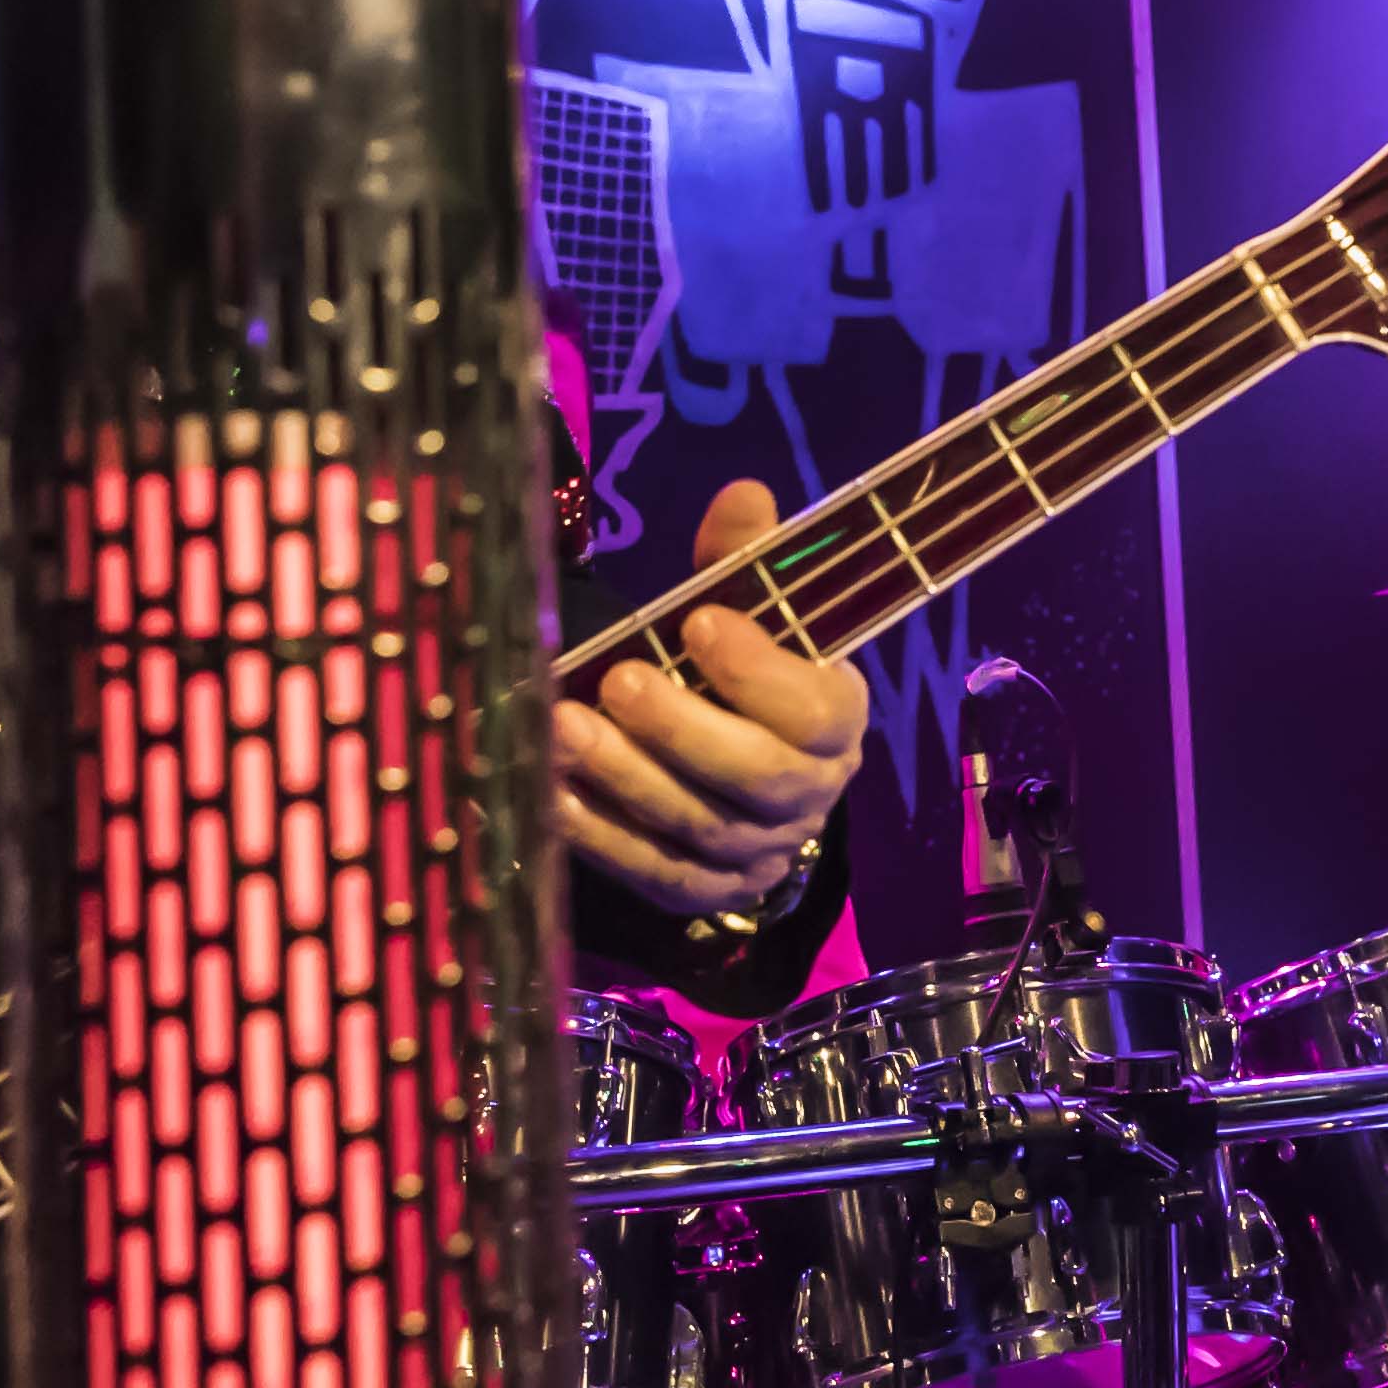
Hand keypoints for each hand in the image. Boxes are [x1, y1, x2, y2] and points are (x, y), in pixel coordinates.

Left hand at [552, 478, 873, 918]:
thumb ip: (747, 558)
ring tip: (562, 726)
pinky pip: (654, 872)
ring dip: (625, 779)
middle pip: (756, 776)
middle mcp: (808, 794)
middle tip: (618, 680)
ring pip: (698, 828)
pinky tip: (551, 792)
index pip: (814, 709)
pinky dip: (600, 837)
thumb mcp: (753, 609)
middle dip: (683, 729)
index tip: (698, 622)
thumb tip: (742, 495)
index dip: (759, 671)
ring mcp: (758, 852)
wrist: (741, 762)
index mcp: (836, 719)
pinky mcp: (705, 892)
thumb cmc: (743, 673)